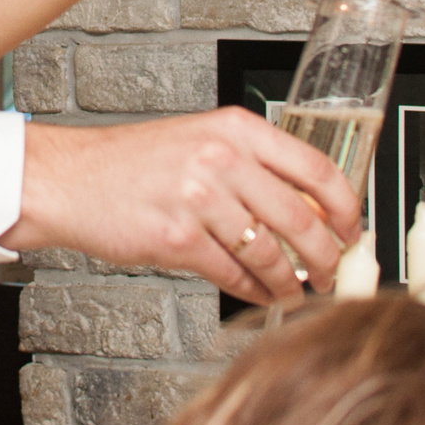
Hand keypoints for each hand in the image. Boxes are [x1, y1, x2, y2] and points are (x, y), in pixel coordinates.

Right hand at [2, 109, 363, 306]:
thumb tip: (310, 209)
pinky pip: (234, 275)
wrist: (71, 179)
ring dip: (291, 282)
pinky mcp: (177, 239)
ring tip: (296, 291)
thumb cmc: (133, 163)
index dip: (346, 208)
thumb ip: (254, 167)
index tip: (353, 230)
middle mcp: (221, 158)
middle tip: (333, 273)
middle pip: (302, 218)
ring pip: (269, 253)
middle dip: (327, 256)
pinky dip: (255, 291)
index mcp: (236, 129)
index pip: (317, 169)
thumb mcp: (201, 142)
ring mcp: (199, 199)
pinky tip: (261, 294)